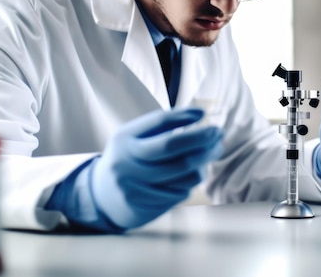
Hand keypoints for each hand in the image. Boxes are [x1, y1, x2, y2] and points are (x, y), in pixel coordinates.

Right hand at [90, 108, 222, 229]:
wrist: (102, 196)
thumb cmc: (128, 158)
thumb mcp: (134, 137)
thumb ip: (161, 127)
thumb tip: (199, 116)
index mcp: (124, 139)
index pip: (158, 122)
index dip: (183, 116)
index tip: (203, 113)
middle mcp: (126, 162)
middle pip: (173, 148)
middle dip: (202, 139)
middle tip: (218, 133)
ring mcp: (134, 187)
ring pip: (184, 174)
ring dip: (204, 163)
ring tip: (209, 153)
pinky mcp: (145, 207)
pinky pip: (181, 192)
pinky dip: (191, 182)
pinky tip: (191, 175)